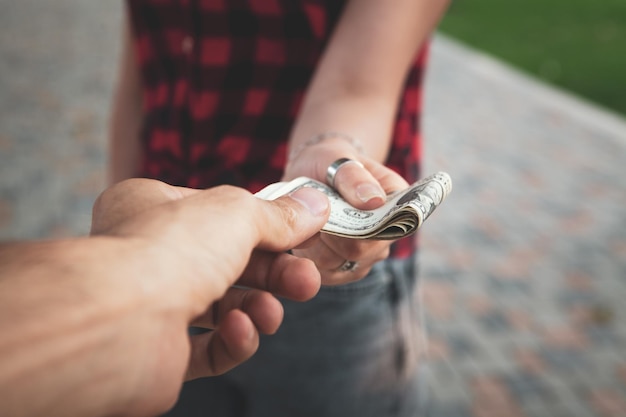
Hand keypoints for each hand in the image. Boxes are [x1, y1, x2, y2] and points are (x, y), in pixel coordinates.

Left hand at [90, 179, 329, 412]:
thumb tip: (315, 207)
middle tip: (307, 282)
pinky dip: (233, 342)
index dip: (266, 227)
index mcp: (155, 208)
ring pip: (222, 308)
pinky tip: (241, 332)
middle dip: (275, 275)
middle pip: (230, 263)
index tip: (303, 236)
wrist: (121, 322)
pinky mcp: (160, 353)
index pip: (221, 215)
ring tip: (270, 314)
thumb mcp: (237, 213)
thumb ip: (278, 215)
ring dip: (257, 310)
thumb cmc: (168, 251)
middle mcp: (151, 255)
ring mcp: (154, 305)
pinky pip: (207, 349)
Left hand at [283, 135, 408, 284]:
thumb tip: (374, 200)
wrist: (315, 175)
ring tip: (310, 217)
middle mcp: (390, 234)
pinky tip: (306, 233)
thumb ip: (354, 177)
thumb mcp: (338, 160)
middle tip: (313, 207)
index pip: (389, 227)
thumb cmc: (330, 163)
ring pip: (338, 265)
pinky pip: (324, 273)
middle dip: (329, 231)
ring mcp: (369, 256)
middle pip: (360, 251)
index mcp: (400, 203)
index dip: (359, 223)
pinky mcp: (345, 270)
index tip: (334, 207)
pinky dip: (308, 254)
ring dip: (316, 242)